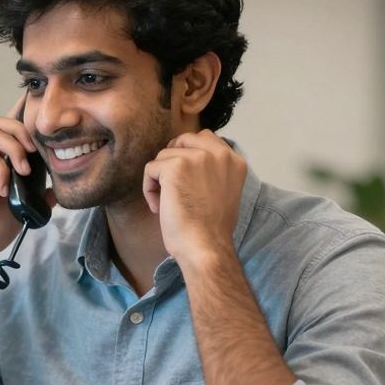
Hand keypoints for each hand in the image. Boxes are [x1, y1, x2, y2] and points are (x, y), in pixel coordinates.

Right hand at [0, 94, 52, 263]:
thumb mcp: (22, 210)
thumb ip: (38, 196)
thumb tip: (57, 188)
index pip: (9, 131)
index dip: (24, 120)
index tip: (44, 125)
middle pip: (1, 122)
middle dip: (23, 131)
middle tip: (36, 153)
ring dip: (15, 148)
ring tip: (24, 172)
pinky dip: (0, 169)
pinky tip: (4, 189)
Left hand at [142, 131, 246, 265]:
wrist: (206, 246)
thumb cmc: (212, 228)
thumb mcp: (226, 192)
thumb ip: (215, 172)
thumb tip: (190, 162)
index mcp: (235, 160)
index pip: (206, 138)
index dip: (189, 155)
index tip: (185, 180)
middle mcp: (219, 153)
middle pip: (183, 139)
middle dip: (172, 160)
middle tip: (171, 186)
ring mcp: (197, 157)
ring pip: (164, 155)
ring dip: (160, 179)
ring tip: (167, 204)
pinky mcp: (175, 166)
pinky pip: (150, 168)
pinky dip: (149, 189)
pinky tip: (160, 208)